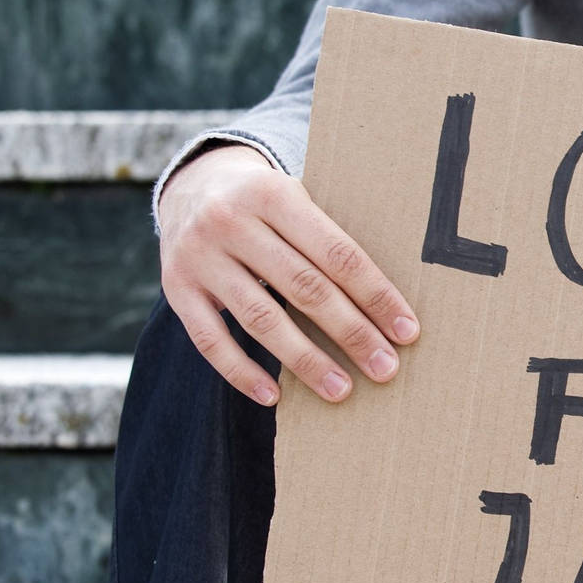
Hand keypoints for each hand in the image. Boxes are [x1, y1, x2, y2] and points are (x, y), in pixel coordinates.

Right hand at [157, 143, 419, 404]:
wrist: (192, 186)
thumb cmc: (267, 204)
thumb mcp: (295, 197)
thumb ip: (328, 237)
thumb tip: (389, 302)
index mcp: (275, 194)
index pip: (337, 254)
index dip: (376, 295)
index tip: (407, 332)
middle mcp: (232, 221)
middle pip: (303, 287)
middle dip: (351, 333)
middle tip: (385, 368)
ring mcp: (199, 256)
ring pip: (260, 318)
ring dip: (305, 360)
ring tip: (341, 390)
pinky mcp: (176, 287)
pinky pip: (209, 340)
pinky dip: (241, 372)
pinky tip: (273, 396)